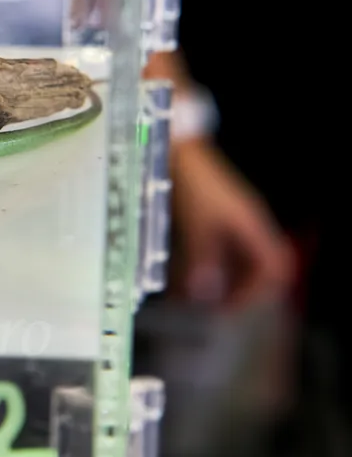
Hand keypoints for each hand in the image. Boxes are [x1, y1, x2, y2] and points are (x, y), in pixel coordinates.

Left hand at [168, 137, 294, 311]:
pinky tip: (190, 272)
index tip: (231, 307)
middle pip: (261, 267)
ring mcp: (235, 219)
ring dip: (224, 279)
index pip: (276, 267)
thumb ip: (203, 259)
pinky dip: (211, 264)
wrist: (180, 149)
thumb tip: (207, 295)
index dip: (259, 291)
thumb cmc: (192, 182)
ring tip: (198, 295)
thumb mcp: (197, 223)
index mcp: (253, 225)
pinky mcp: (218, 215)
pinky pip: (224, 248)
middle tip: (214, 307)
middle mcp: (250, 223)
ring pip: (240, 259)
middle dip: (240, 289)